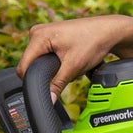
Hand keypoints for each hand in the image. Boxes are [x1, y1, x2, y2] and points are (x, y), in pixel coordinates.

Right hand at [16, 16, 132, 101]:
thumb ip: (57, 85)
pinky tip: (68, 58)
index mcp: (38, 36)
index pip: (23, 66)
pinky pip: (45, 54)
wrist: (108, 31)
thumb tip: (48, 101)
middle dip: (45, 73)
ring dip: (51, 67)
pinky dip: (55, 61)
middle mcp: (37, 32)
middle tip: (64, 71)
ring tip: (69, 62)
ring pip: (38, 60)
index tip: (46, 87)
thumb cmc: (93, 42)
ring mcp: (43, 33)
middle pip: (31, 63)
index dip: (32, 80)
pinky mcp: (50, 36)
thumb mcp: (73, 67)